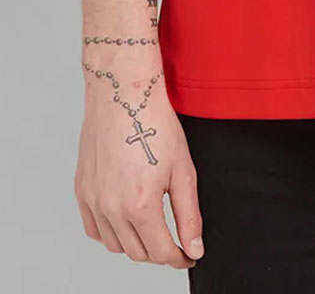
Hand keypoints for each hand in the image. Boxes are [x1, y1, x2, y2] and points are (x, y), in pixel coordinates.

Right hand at [75, 70, 202, 267]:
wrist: (124, 96)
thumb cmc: (155, 125)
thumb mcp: (183, 170)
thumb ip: (189, 215)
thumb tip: (193, 246)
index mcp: (140, 206)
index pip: (161, 252)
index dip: (179, 258)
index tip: (189, 255)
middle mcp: (112, 209)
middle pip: (137, 253)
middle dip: (159, 252)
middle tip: (175, 242)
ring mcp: (93, 201)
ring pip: (115, 245)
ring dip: (135, 245)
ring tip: (152, 229)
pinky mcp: (82, 192)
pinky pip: (94, 229)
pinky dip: (110, 233)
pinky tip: (124, 222)